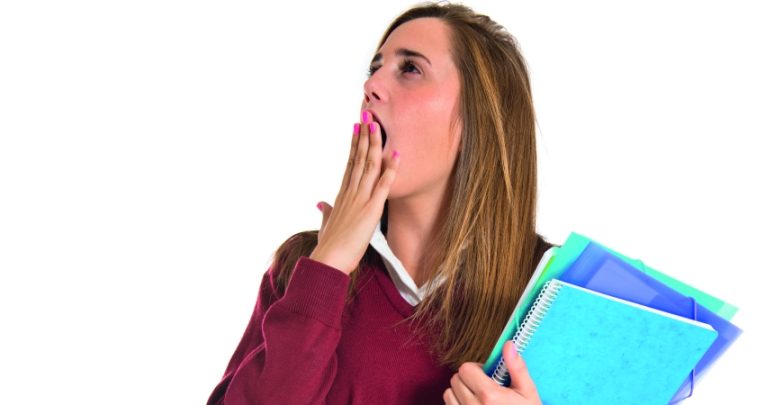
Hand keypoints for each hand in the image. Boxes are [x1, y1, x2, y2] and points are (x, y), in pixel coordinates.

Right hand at [310, 110, 399, 274]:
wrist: (328, 259)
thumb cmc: (328, 246)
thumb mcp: (325, 224)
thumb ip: (324, 212)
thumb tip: (320, 204)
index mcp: (341, 195)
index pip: (350, 164)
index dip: (354, 144)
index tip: (357, 127)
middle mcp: (350, 192)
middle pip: (358, 158)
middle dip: (364, 135)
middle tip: (368, 114)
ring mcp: (360, 199)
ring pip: (368, 165)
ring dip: (374, 144)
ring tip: (377, 124)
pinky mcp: (371, 209)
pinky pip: (383, 184)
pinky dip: (390, 168)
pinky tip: (396, 154)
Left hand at [444, 341, 541, 404]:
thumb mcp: (528, 393)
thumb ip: (516, 368)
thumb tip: (508, 344)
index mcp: (489, 396)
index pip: (465, 369)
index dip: (475, 368)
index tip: (486, 375)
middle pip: (455, 380)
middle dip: (468, 379)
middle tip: (484, 386)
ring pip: (448, 395)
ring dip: (459, 393)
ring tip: (477, 399)